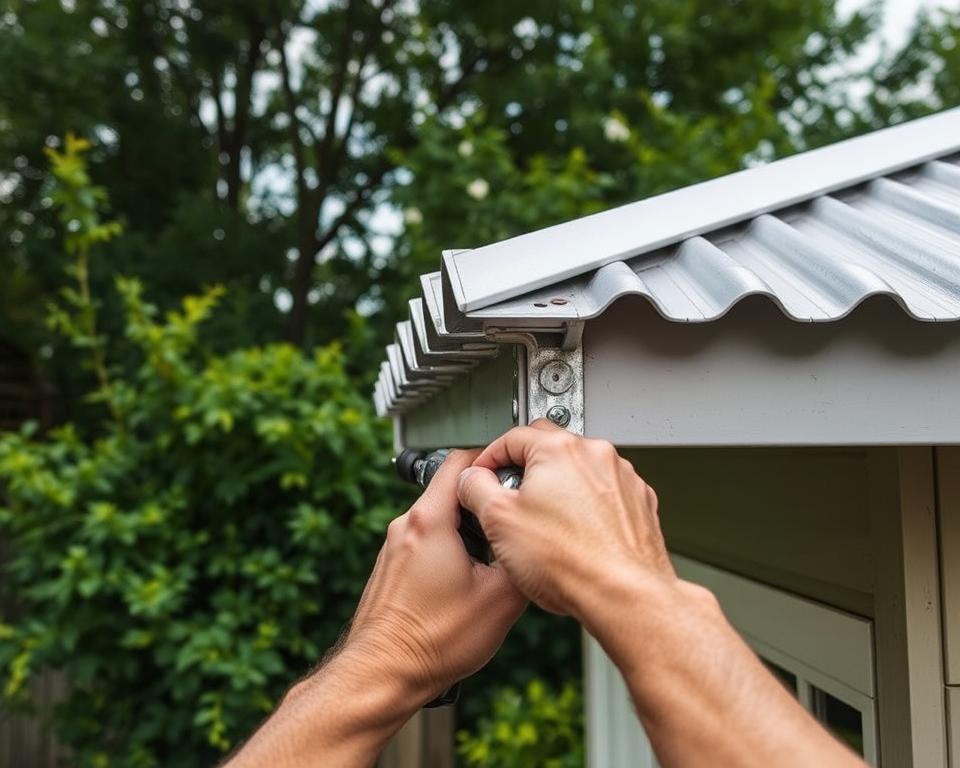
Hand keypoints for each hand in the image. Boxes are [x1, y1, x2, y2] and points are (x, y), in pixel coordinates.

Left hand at [344, 449, 526, 704]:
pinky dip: (448, 553)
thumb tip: (535, 543)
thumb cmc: (432, 641)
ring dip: (466, 533)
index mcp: (430, 520)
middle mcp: (406, 526)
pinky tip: (463, 585)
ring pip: (439, 520)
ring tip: (488, 563)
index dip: (494, 460)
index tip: (513, 474)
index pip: (461, 460)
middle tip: (507, 526)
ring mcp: (394, 547)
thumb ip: (522, 558)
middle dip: (483, 505)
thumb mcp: (502, 598)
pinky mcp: (391, 568)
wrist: (384, 674)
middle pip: (451, 491)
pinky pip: (426, 544)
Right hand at [457, 420, 674, 621]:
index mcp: (560, 450)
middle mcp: (596, 455)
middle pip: (548, 448)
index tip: (483, 477)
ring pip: (578, 471)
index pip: (512, 436)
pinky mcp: (638, 502)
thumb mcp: (499, 521)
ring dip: (558, 488)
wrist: (625, 597)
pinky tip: (576, 535)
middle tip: (511, 501)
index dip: (490, 458)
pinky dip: (587, 506)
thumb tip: (472, 480)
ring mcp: (622, 478)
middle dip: (525, 470)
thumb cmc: (571, 563)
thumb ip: (476, 489)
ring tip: (546, 526)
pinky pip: (604, 493)